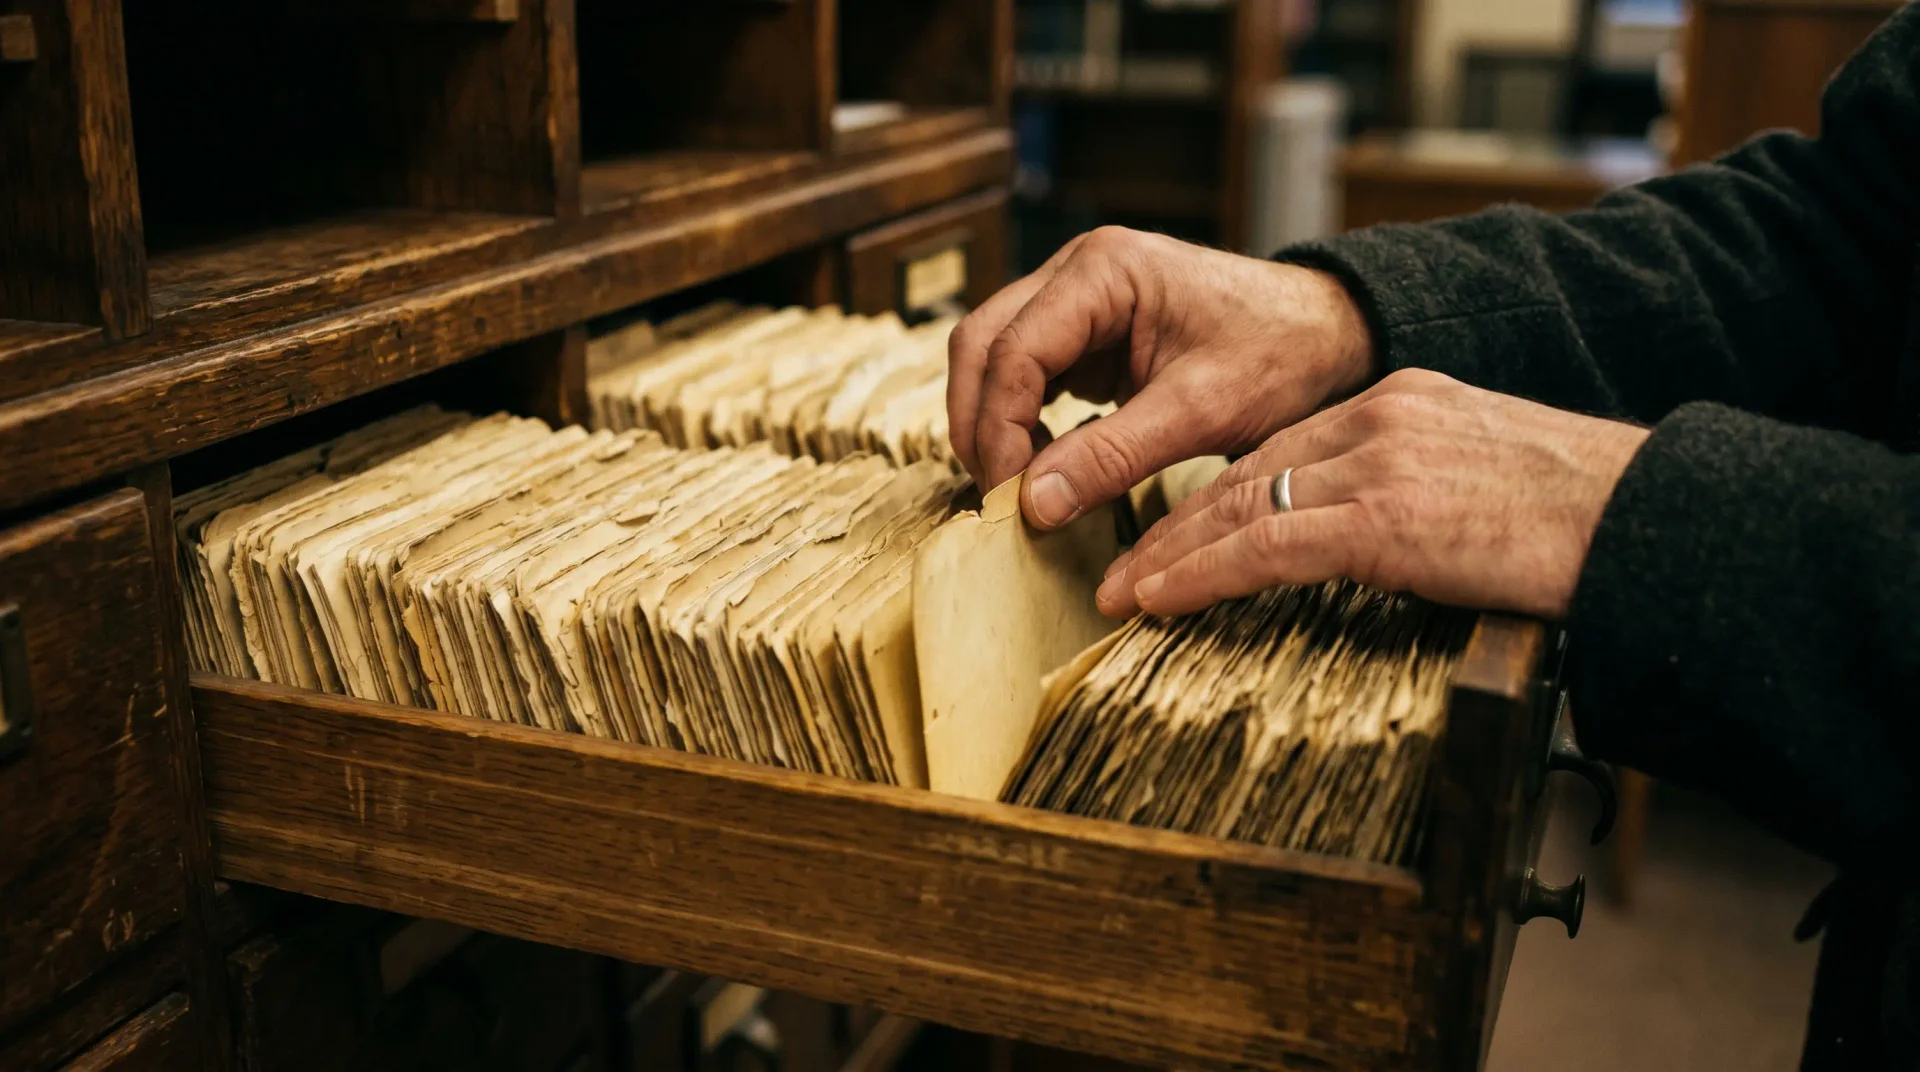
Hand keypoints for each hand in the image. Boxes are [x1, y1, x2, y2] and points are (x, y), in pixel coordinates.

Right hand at [946, 226, 1373, 528]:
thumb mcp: (1200, 411)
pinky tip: (1047, 468)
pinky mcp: (1088, 334)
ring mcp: (1078, 300)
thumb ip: (1111, 456)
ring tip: (1021, 489)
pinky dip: (1023, 423)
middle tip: (999, 498)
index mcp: (1101, 270)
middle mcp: (1076, 271)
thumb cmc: (1281, 354)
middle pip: (982, 345)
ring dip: (994, 424)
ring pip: (994, 360)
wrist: (1332, 334)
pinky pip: (1028, 376)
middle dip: (979, 424)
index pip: (1011, 350)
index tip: (1009, 496)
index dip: (995, 427)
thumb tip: (1032, 505)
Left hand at [1096, 370, 1652, 619]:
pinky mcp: (1386, 518)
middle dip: (1178, 520)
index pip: (1285, 448)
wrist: (1648, 520)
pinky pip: (1265, 546)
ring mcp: (1380, 464)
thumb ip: (1420, 493)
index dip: (1219, 494)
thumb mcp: (1485, 479)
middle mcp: (1381, 418)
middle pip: (1249, 470)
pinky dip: (1201, 575)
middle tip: (1125, 559)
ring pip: (1242, 504)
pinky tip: (1159, 599)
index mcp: (1404, 402)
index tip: (1176, 528)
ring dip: (1171, 553)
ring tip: (1122, 589)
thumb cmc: (1582, 516)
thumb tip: (1383, 541)